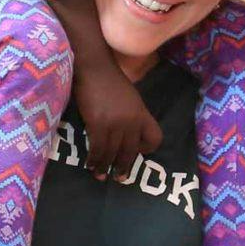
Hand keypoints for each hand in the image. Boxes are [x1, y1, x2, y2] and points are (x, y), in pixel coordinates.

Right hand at [74, 58, 161, 178]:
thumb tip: (125, 133)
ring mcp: (115, 123)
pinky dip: (94, 160)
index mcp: (142, 113)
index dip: (145, 149)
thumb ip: (131, 115)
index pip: (155, 138)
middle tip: (119, 178)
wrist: (93, 67)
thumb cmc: (108, 80)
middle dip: (124, 168)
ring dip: (105, 167)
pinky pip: (98, 149)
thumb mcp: (130, 98)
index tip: (134, 151)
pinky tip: (89, 165)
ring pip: (112, 154)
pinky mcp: (98, 124)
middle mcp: (132, 121)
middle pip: (131, 152)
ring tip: (100, 176)